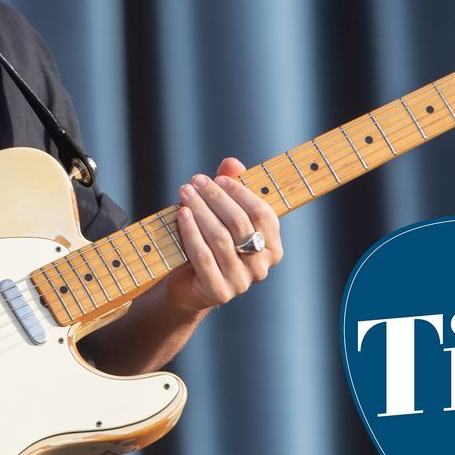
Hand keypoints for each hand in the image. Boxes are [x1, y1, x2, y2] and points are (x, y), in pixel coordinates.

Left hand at [165, 157, 282, 312]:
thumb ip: (231, 188)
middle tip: (195, 181)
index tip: (217, 178)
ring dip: (201, 211)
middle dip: (216, 198)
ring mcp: (241, 282)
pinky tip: (181, 215)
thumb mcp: (222, 215)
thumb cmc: (210, 244)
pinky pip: (203, 257)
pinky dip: (191, 233)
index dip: (240, 193)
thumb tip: (232, 163)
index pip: (262, 214)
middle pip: (240, 223)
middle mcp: (261, 267)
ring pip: (220, 238)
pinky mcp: (218, 292)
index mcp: (272, 248)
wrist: (189, 285)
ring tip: (185, 193)